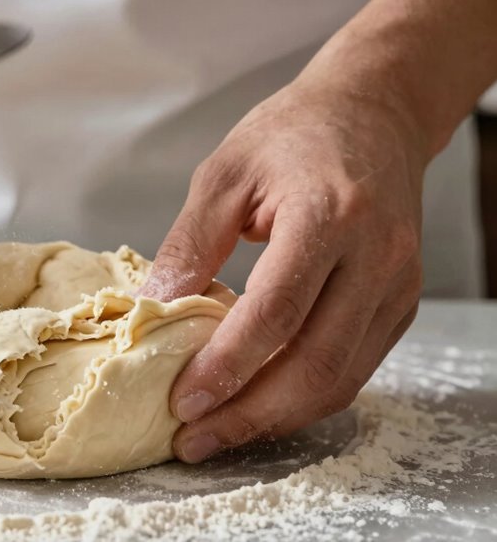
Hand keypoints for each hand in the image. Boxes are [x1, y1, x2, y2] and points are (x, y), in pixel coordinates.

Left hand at [140, 80, 425, 462]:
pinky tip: (259, 402)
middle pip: (316, 364)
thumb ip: (190, 244)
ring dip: (276, 417)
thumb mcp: (224, 173)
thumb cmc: (293, 134)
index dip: (227, 367)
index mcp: (329, 216)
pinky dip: (305, 395)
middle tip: (193, 440)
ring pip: (341, 379)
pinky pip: (355, 367)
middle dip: (249, 413)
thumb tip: (150, 310)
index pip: (277, 313)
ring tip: (218, 433)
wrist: (374, 112)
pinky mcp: (401, 302)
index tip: (182, 402)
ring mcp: (397, 285)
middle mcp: (376, 257)